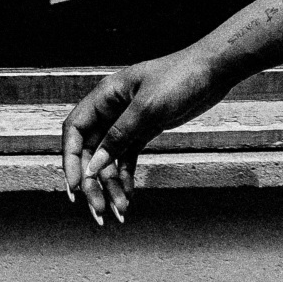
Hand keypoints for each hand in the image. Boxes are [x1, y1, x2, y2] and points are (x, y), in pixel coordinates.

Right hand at [59, 48, 229, 225]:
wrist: (212, 71)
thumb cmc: (179, 78)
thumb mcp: (147, 108)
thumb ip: (119, 136)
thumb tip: (94, 165)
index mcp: (105, 96)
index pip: (75, 130)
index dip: (70, 159)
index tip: (75, 187)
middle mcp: (111, 109)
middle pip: (91, 151)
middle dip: (92, 182)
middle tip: (99, 210)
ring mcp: (128, 122)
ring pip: (109, 159)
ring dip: (111, 185)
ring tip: (120, 210)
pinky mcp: (144, 130)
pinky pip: (127, 158)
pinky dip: (126, 177)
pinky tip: (128, 196)